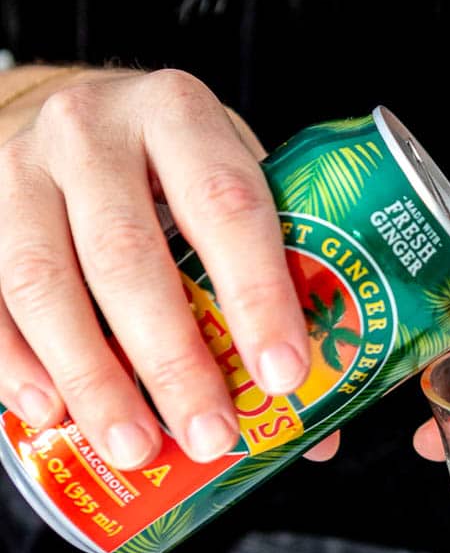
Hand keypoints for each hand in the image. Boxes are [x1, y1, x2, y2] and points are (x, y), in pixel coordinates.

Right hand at [0, 68, 337, 469]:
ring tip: (135, 447)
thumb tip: (316, 422)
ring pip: (43, 282)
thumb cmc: (160, 159)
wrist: (54, 104)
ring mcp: (19, 169)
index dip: (257, 293)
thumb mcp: (222, 175)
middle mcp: (89, 130)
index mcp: (176, 112)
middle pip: (128, 254)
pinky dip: (15, 364)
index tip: (284, 373)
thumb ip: (272, 272)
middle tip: (209, 434)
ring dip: (92, 378)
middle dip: (172, 358)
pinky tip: (51, 414)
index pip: (226, 203)